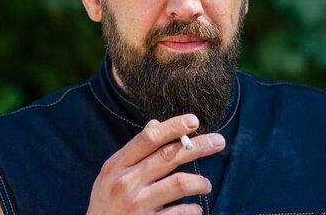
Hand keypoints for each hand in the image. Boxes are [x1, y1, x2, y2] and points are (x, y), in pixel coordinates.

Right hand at [86, 114, 225, 214]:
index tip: (194, 120)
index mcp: (116, 166)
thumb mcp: (111, 175)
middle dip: (198, 146)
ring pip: (180, 183)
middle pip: (169, 156)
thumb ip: (134, 152)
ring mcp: (137, 206)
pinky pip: (181, 213)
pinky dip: (194, 210)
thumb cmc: (106, 204)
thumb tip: (154, 124)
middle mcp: (126, 183)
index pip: (148, 139)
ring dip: (200, 182)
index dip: (173, 127)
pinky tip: (195, 209)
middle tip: (219, 141)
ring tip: (206, 185)